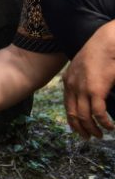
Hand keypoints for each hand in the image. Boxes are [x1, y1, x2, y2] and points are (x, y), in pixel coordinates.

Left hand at [62, 20, 114, 137]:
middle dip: (81, 129)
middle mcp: (72, 86)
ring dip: (92, 129)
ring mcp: (82, 89)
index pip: (67, 106)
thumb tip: (92, 94)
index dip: (73, 120)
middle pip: (73, 114)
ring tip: (101, 134)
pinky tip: (110, 126)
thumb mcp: (86, 68)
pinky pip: (98, 113)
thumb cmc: (100, 52)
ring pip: (84, 117)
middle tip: (89, 137)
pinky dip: (104, 122)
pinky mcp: (95, 90)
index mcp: (68, 81)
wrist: (107, 42)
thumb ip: (85, 81)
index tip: (80, 129)